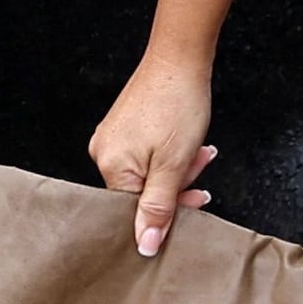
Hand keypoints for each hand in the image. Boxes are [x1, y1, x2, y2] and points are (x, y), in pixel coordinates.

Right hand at [89, 57, 219, 257]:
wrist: (179, 58)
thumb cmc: (177, 104)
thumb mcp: (174, 165)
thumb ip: (159, 208)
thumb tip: (146, 245)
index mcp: (110, 166)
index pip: (135, 210)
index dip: (168, 210)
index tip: (194, 200)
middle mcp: (103, 152)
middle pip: (141, 192)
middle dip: (177, 184)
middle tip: (198, 166)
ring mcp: (112, 138)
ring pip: (148, 173)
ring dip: (178, 168)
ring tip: (199, 150)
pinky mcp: (124, 126)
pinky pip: (146, 155)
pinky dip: (170, 154)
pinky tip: (188, 143)